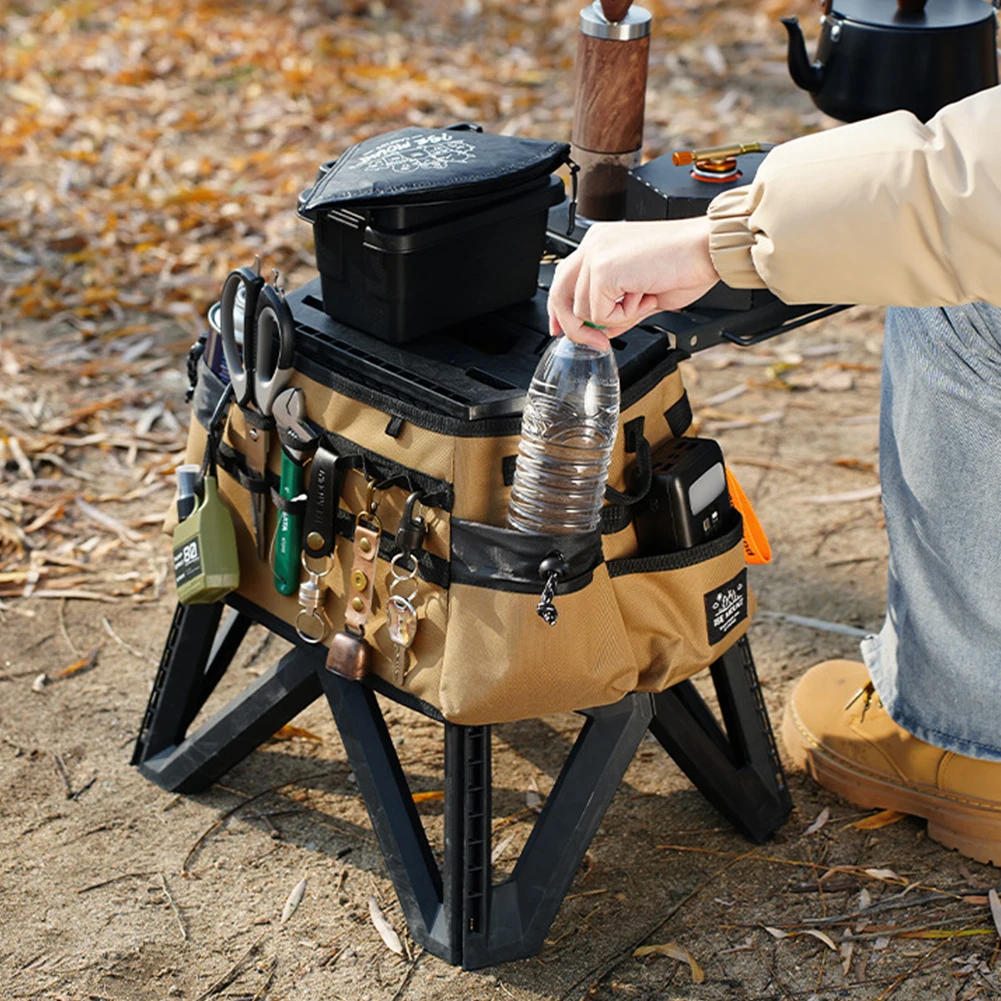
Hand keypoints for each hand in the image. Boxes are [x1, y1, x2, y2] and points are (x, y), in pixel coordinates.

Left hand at [547, 217, 718, 347]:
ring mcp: (596, 254)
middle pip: (560, 293)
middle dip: (575, 326)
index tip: (561, 331)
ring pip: (583, 310)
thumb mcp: (644, 295)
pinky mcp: (604, 268)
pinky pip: (599, 313)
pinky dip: (624, 315)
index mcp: (601, 243)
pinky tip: (645, 296)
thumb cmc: (686, 265)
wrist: (707, 250)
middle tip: (597, 341)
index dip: (560, 310)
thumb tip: (603, 330)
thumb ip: (618, 310)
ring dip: (616, 317)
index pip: (565, 279)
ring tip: (644, 297)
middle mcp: (595, 244)